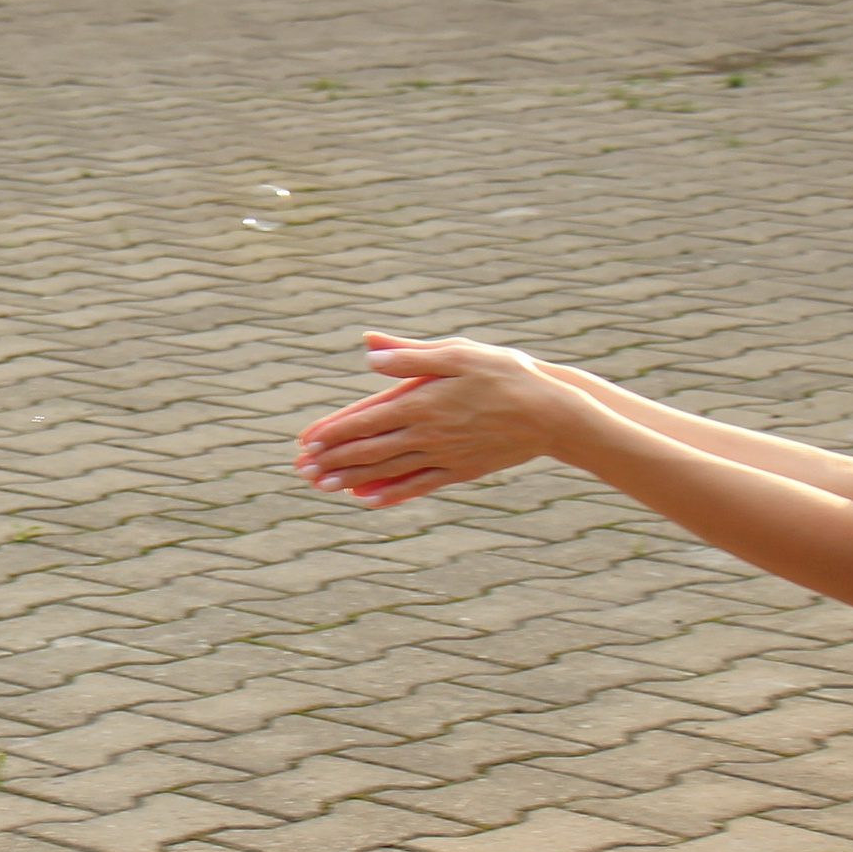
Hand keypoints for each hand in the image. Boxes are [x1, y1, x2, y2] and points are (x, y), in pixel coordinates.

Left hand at [294, 333, 570, 506]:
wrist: (551, 412)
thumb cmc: (505, 374)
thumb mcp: (458, 353)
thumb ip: (411, 357)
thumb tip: (369, 352)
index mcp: (420, 402)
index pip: (365, 419)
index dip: (332, 432)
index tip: (305, 441)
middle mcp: (426, 433)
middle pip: (369, 449)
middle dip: (332, 460)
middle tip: (301, 469)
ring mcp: (442, 455)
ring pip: (387, 470)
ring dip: (351, 478)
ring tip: (322, 486)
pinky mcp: (459, 470)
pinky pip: (418, 485)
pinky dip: (390, 493)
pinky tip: (368, 499)